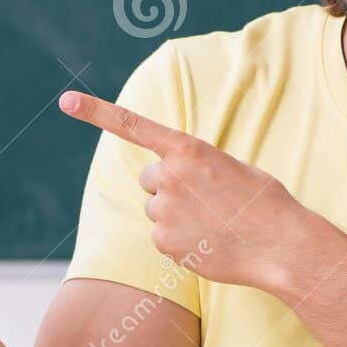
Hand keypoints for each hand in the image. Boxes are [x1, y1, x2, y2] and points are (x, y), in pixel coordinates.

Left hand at [58, 90, 312, 291]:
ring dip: (176, 216)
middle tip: (205, 202)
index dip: (96, 112)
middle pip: (150, 180)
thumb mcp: (230, 168)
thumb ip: (194, 167)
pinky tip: (209, 242)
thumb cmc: (263, 203)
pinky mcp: (163, 242)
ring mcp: (163, 211)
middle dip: (170, 189)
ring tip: (212, 224)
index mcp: (188, 149)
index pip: (133, 126)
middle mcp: (169, 176)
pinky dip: (181, 241)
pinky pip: (162, 237)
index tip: (66, 101)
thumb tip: (171, 184)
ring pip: (156, 210)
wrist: (280, 245)